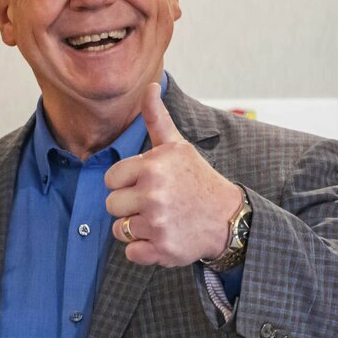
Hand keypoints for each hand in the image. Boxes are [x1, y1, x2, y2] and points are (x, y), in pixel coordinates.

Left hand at [104, 83, 243, 266]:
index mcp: (152, 167)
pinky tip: (163, 237)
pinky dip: (144, 250)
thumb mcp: (177, 147)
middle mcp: (153, 194)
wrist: (227, 218)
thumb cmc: (196, 179)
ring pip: (119, 229)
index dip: (125, 183)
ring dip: (136, 228)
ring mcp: (157, 223)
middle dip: (129, 206)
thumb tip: (150, 85)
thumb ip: (156, 118)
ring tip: (161, 219)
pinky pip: (131, 252)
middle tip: (155, 203)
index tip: (146, 184)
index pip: (110, 179)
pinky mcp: (162, 248)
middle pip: (112, 205)